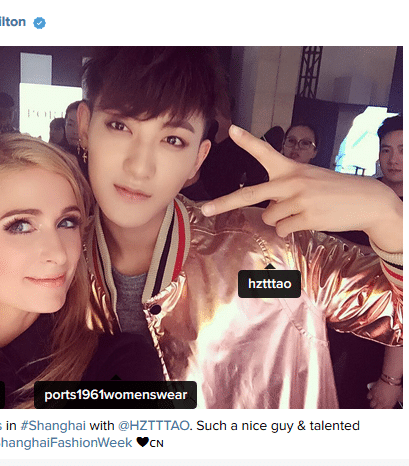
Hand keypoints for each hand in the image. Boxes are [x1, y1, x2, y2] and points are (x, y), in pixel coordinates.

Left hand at [201, 125, 401, 250]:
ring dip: (280, 220)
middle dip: (224, 203)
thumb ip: (284, 188)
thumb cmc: (332, 189)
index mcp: (290, 168)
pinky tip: (307, 221)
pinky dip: (290, 229)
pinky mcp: (306, 217)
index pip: (265, 152)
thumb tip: (267, 210)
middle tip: (205, 209)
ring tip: (301, 211)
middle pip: (249, 194)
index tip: (231, 130)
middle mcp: (291, 182)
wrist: (365, 200)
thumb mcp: (308, 178)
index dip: (247, 141)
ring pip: (269, 218)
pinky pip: (283, 229)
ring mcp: (298, 200)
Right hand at [367, 379, 401, 408]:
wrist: (389, 380)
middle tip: (378, 406)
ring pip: (371, 404)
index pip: (384, 410)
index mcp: (389, 405)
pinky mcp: (372, 392)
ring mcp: (376, 398)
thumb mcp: (396, 397)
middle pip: (376, 409)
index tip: (383, 408)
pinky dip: (370, 397)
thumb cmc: (395, 387)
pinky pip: (368, 397)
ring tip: (375, 401)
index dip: (383, 409)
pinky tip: (372, 395)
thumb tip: (389, 403)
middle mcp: (382, 402)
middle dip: (377, 408)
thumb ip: (391, 402)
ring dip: (373, 403)